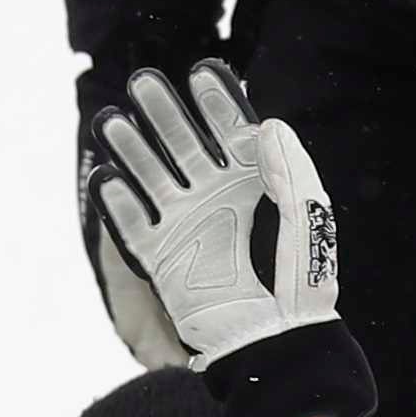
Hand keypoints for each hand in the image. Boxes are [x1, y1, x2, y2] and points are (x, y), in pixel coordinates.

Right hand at [87, 60, 374, 416]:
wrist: (278, 345)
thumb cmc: (304, 286)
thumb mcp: (308, 221)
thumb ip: (293, 173)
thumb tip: (267, 125)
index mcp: (254, 187)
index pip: (230, 133)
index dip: (217, 102)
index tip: (203, 71)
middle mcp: (216, 200)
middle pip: (183, 145)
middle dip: (163, 113)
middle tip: (143, 80)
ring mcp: (185, 227)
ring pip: (151, 176)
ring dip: (132, 148)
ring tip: (110, 120)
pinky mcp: (161, 259)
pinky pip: (133, 226)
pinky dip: (119, 203)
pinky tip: (107, 178)